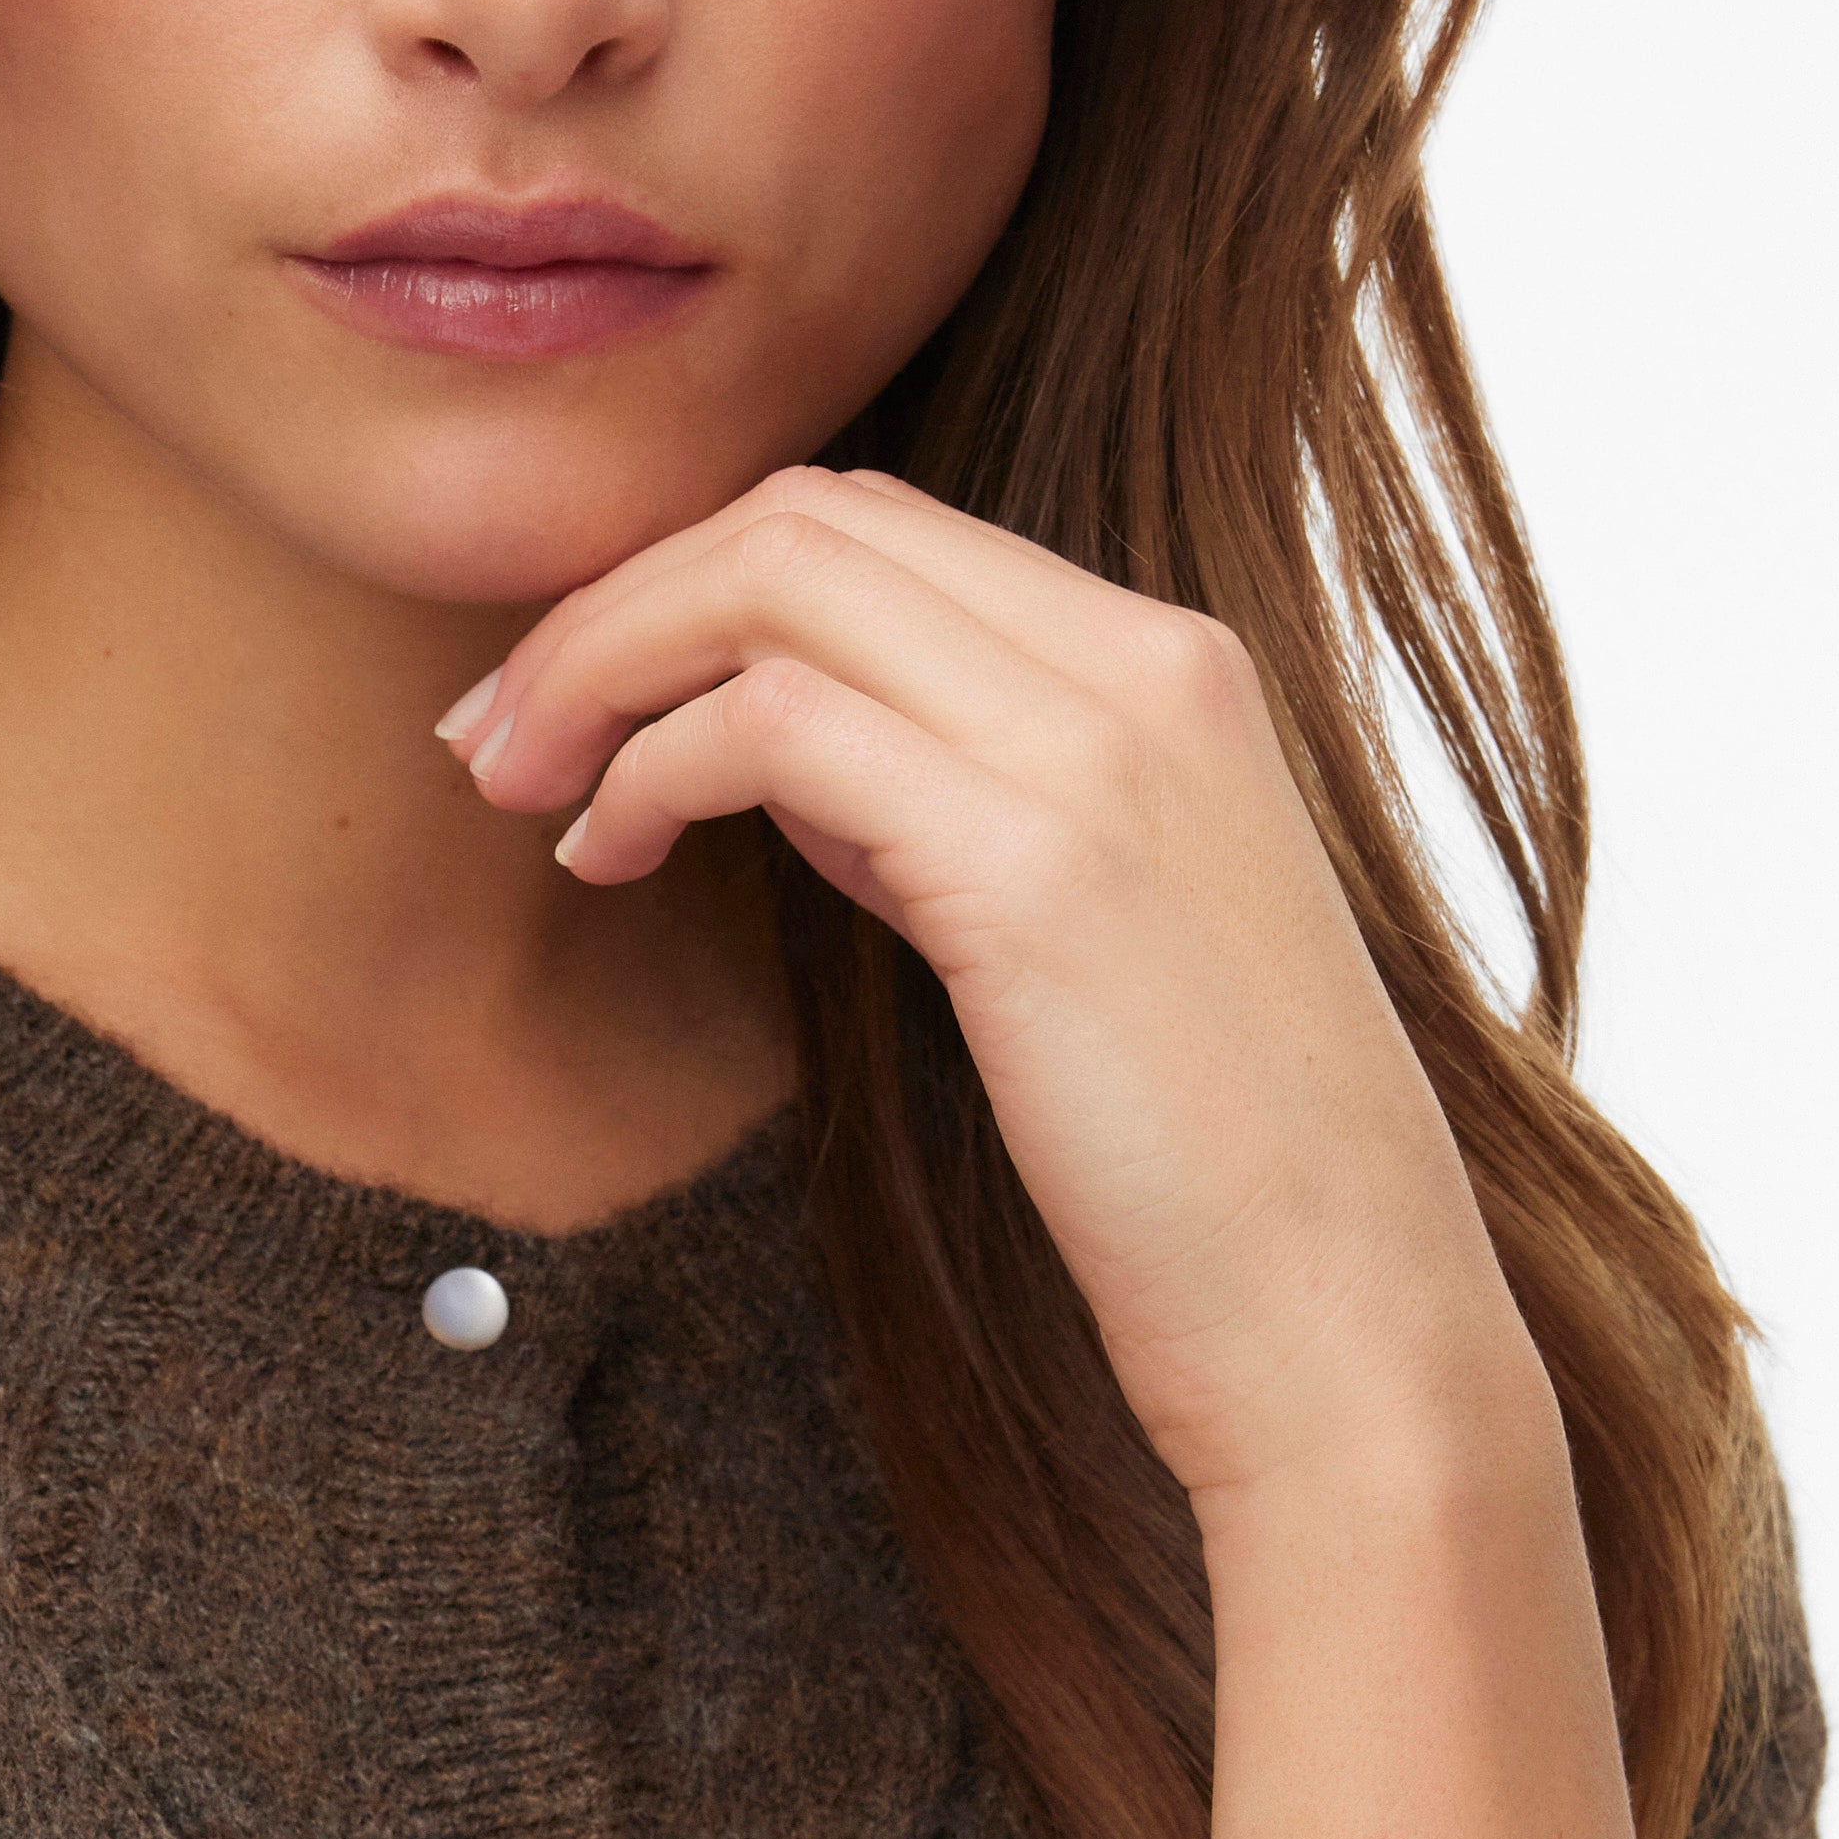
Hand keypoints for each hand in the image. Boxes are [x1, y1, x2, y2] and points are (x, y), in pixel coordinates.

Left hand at [440, 469, 1520, 1522]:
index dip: (691, 586)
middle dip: (616, 602)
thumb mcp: (1084, 928)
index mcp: (1168, 666)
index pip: (879, 525)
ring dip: (600, 667)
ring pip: (774, 578)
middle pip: (808, 516)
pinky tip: (605, 860)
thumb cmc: (1206, 1172)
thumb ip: (952, 805)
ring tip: (517, 790)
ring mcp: (1099, 750)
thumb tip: (783, 752)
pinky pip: (773, 725)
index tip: (576, 698)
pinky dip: (649, 770)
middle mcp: (1145, 666)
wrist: (1344, 1322)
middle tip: (495, 736)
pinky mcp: (1035, 864)